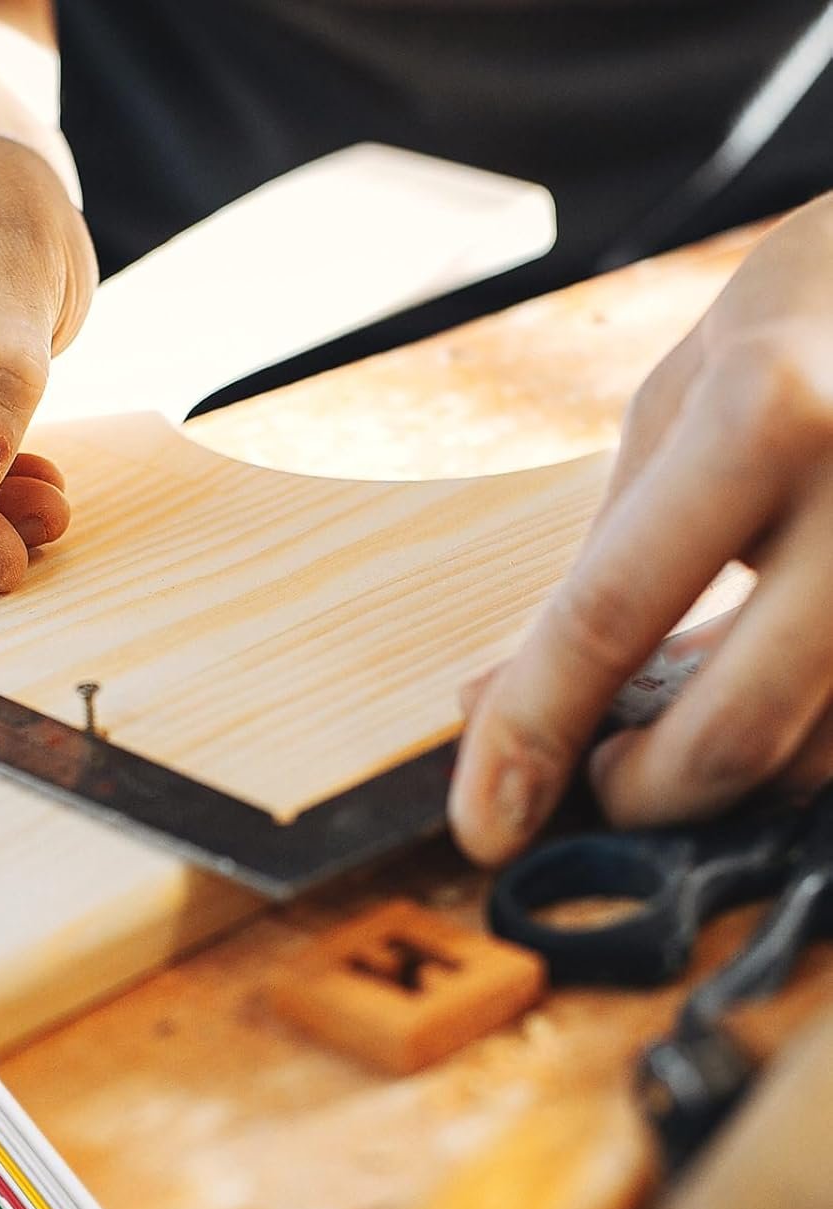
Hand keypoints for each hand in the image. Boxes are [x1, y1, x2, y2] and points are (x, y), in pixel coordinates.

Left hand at [451, 194, 832, 864]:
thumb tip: (495, 700)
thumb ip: (606, 554)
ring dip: (728, 767)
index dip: (530, 735)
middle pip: (735, 730)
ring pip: (820, 754)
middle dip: (642, 793)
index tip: (481, 824)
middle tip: (602, 780)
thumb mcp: (685, 398)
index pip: (607, 617)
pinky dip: (800, 734)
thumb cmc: (816, 313)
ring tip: (681, 706)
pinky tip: (758, 683)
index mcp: (768, 414)